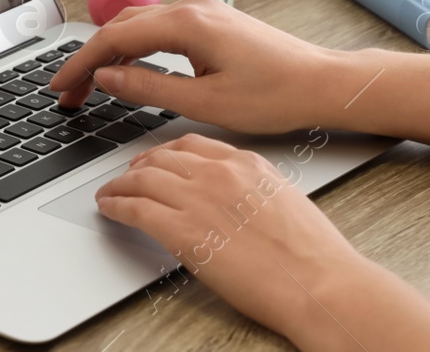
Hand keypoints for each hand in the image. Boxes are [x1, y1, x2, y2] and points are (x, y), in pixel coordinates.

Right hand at [49, 0, 355, 133]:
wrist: (322, 83)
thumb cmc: (276, 95)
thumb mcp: (205, 102)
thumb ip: (149, 88)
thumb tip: (107, 77)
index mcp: (187, 24)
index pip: (115, 38)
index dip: (81, 63)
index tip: (60, 87)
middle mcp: (191, 7)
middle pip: (120, 26)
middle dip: (89, 59)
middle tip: (69, 93)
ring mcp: (201, 10)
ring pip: (137, 24)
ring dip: (110, 52)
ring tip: (90, 85)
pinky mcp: (210, 21)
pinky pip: (158, 27)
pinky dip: (133, 47)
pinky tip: (126, 69)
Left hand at [96, 136, 365, 343]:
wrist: (320, 283)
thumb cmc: (313, 254)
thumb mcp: (284, 199)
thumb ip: (252, 188)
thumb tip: (233, 197)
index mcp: (246, 163)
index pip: (191, 145)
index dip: (165, 152)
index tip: (155, 159)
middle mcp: (218, 173)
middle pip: (162, 159)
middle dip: (138, 166)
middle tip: (126, 176)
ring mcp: (198, 199)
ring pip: (142, 179)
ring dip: (119, 186)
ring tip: (110, 193)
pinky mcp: (183, 230)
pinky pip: (136, 209)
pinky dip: (116, 206)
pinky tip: (109, 209)